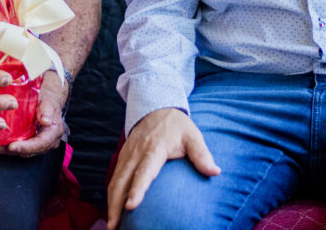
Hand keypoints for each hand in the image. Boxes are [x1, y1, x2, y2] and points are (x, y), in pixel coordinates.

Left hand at [0, 71, 68, 156]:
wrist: (47, 101)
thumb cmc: (47, 100)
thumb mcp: (48, 101)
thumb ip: (47, 110)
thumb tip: (46, 121)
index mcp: (53, 132)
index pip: (40, 144)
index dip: (26, 147)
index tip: (11, 146)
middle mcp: (47, 142)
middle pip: (28, 152)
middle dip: (10, 151)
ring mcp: (38, 145)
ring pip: (21, 152)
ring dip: (5, 151)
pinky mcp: (29, 143)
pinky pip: (17, 147)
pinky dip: (5, 147)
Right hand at [106, 108, 219, 229]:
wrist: (156, 108)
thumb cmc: (177, 126)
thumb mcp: (192, 135)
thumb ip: (201, 154)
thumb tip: (215, 172)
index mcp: (154, 148)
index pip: (144, 171)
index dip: (137, 189)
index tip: (131, 206)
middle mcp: (136, 152)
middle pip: (122, 181)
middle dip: (116, 204)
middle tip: (115, 227)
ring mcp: (127, 155)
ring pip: (114, 181)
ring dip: (111, 203)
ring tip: (112, 226)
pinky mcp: (122, 157)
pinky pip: (114, 178)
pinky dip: (111, 195)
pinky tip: (112, 211)